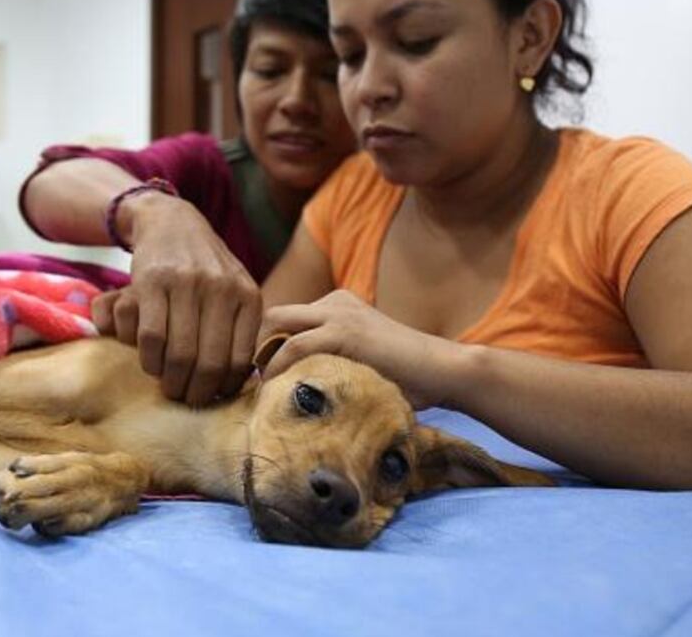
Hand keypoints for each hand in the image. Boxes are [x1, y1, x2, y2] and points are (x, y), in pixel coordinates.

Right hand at [93, 195, 261, 405]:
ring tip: (168, 386)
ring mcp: (187, 283)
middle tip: (186, 399)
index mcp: (248, 296)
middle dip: (196, 392)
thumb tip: (242, 382)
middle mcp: (222, 289)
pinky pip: (151, 337)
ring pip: (179, 354)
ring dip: (171, 380)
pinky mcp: (152, 282)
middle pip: (209, 363)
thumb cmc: (206, 269)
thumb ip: (242, 328)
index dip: (225, 388)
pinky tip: (151, 363)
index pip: (240, 360)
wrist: (172, 223)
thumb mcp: (235, 290)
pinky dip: (150, 360)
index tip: (212, 398)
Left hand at [257, 290, 456, 408]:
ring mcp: (339, 313)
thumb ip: (329, 362)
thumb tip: (294, 389)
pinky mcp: (345, 332)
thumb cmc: (407, 377)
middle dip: (253, 346)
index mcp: (336, 305)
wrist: (444, 371)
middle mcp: (333, 302)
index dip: (263, 345)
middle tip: (247, 381)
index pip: (282, 318)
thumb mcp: (358, 361)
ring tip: (253, 387)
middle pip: (271, 315)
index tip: (253, 376)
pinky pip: (294, 345)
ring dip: (259, 356)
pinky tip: (271, 389)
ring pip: (276, 324)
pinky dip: (277, 367)